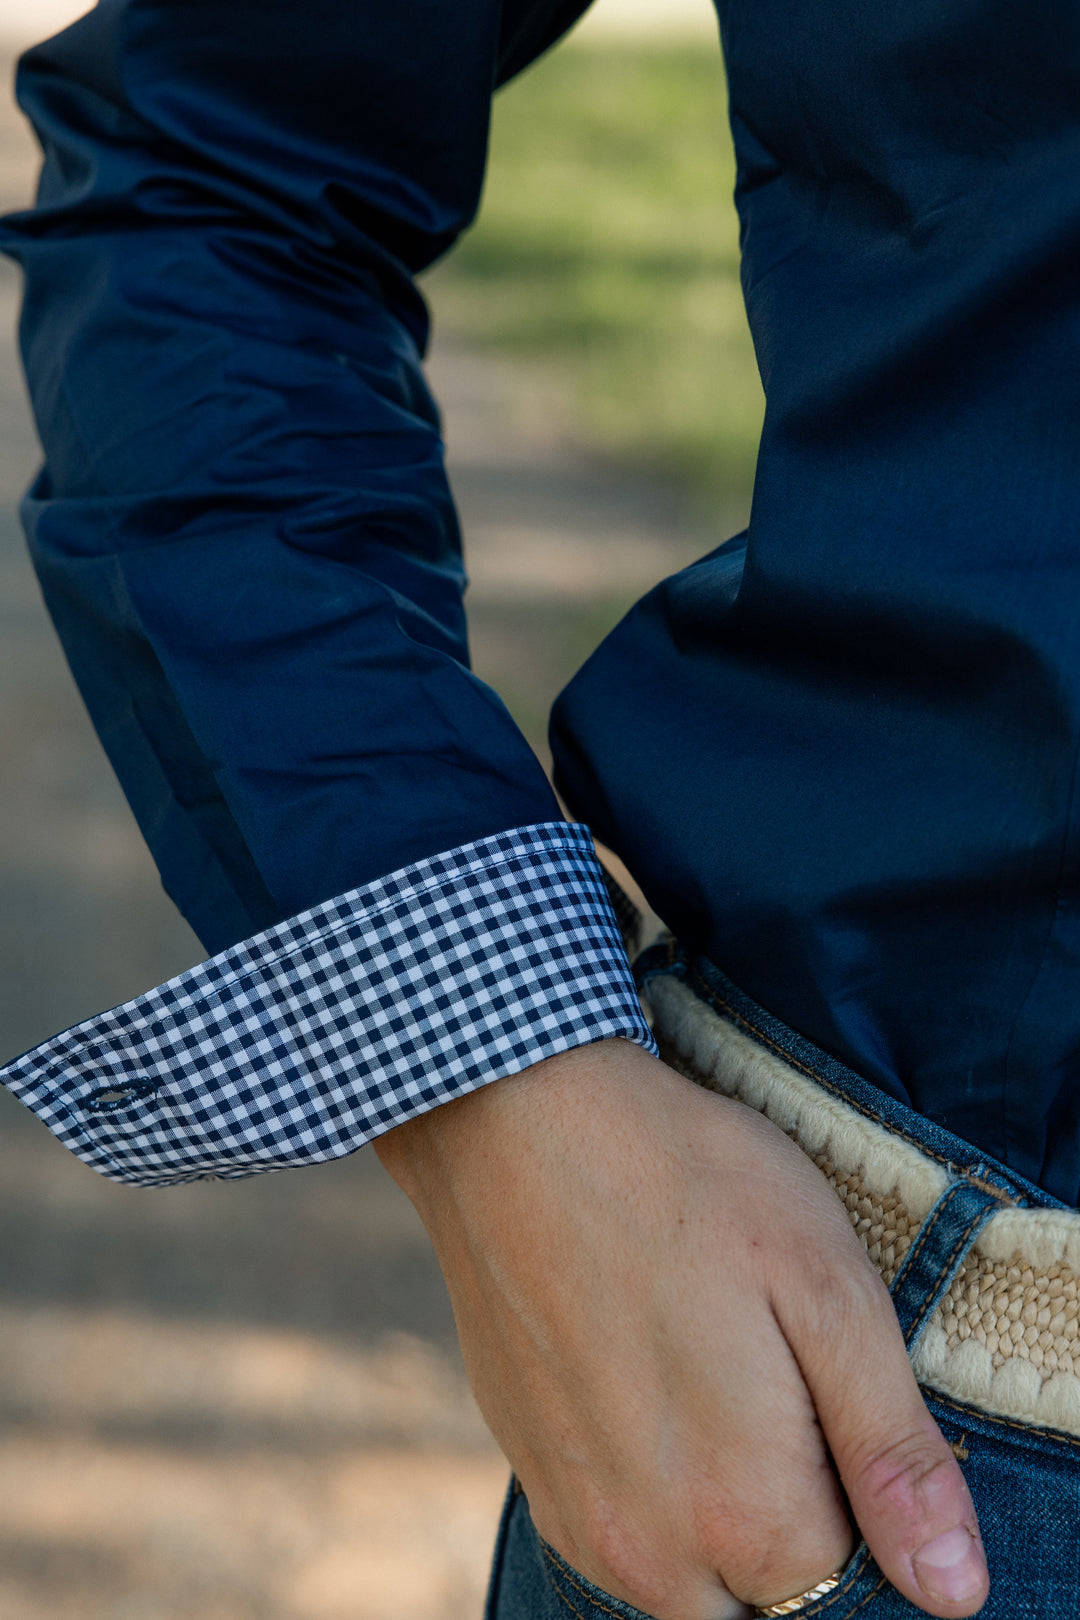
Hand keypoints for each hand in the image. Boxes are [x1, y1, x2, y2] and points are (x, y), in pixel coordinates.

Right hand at [376, 1039, 988, 1618]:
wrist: (514, 1117)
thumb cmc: (682, 1179)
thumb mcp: (825, 1286)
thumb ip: (891, 1452)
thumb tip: (953, 1591)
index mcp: (744, 1512)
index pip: (849, 1580)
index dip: (856, 1483)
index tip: (823, 1381)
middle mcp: (651, 1551)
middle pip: (766, 1595)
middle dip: (790, 1519)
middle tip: (768, 1375)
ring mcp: (578, 1518)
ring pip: (692, 1580)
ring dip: (718, 1510)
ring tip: (706, 1366)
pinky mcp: (531, 1474)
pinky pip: (620, 1539)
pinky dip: (652, 1490)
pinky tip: (645, 1373)